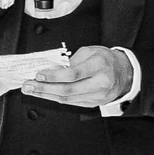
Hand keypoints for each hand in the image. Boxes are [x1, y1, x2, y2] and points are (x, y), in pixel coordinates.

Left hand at [17, 44, 131, 108]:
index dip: (54, 76)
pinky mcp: (94, 103)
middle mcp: (100, 82)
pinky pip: (71, 102)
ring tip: (32, 90)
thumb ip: (72, 60)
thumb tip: (52, 69)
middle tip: (28, 86)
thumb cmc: (106, 59)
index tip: (39, 75)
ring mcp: (98, 96)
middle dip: (44, 88)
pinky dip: (56, 98)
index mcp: (99, 65)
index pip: (73, 74)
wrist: (125, 73)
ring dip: (46, 95)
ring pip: (68, 98)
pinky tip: (45, 94)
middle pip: (68, 89)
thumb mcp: (90, 51)